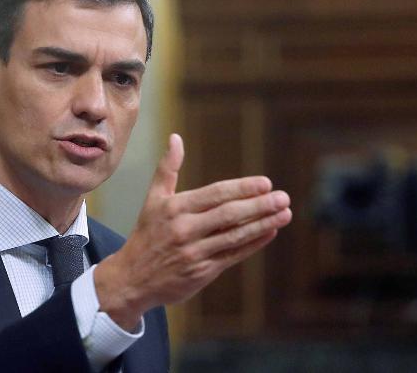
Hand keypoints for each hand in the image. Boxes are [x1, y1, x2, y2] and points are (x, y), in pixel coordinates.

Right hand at [94, 133, 291, 329]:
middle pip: (229, 215)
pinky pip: (233, 256)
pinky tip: (270, 232)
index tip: (265, 183)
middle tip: (283, 197)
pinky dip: (253, 244)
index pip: (215, 195)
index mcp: (174, 208)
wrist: (132, 278)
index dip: (242, 189)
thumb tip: (176, 137)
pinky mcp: (202, 272)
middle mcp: (184, 230)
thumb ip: (167, 169)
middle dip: (259, 206)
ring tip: (285, 213)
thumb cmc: (147, 234)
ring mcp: (194, 253)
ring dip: (263, 224)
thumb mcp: (153, 199)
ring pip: (234, 236)